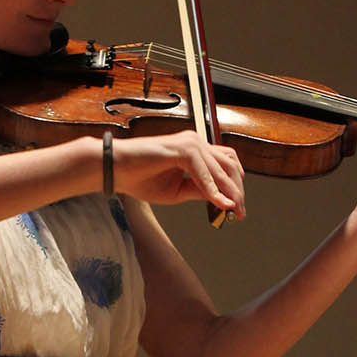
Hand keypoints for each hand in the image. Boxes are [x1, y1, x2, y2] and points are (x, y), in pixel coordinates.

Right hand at [112, 131, 244, 216]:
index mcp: (196, 151)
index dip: (235, 187)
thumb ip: (200, 192)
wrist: (116, 169)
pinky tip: (218, 204)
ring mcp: (190, 143)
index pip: (225, 165)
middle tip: (240, 213)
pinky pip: (203, 172)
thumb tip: (223, 200)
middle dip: (237, 192)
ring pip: (220, 169)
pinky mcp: (182, 149)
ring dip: (229, 192)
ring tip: (232, 210)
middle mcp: (196, 143)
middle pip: (229, 166)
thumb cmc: (140, 177)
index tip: (237, 209)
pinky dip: (212, 189)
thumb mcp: (178, 191)